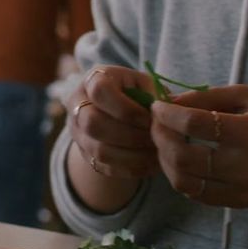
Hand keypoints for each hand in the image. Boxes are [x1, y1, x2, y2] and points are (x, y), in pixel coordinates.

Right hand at [67, 65, 159, 180]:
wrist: (116, 112)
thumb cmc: (135, 93)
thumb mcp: (145, 85)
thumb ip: (155, 94)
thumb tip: (169, 111)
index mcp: (93, 80)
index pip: (100, 92)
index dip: (126, 108)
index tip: (150, 118)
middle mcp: (78, 105)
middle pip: (93, 124)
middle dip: (129, 135)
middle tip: (155, 139)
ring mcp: (78, 132)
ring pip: (99, 151)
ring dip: (132, 155)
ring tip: (157, 153)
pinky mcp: (86, 155)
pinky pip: (106, 168)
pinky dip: (131, 169)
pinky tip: (151, 164)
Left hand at [149, 85, 247, 207]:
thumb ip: (210, 96)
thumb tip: (170, 101)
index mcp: (247, 133)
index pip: (193, 124)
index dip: (167, 113)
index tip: (158, 106)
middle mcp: (242, 165)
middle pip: (182, 155)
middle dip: (160, 137)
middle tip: (157, 124)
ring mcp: (239, 189)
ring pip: (183, 181)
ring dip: (165, 160)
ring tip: (165, 142)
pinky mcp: (237, 203)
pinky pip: (196, 195)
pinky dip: (181, 177)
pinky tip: (181, 161)